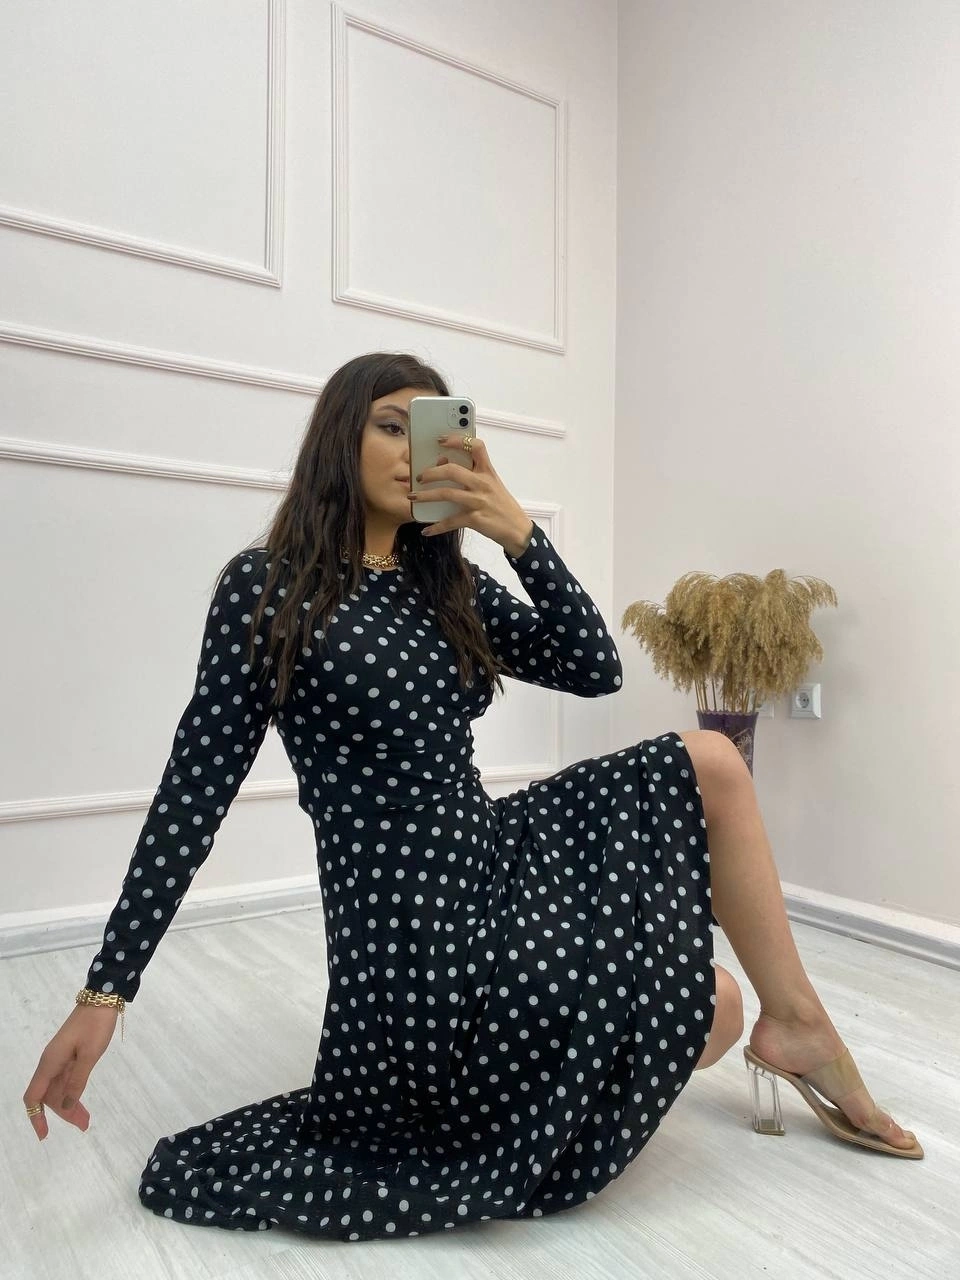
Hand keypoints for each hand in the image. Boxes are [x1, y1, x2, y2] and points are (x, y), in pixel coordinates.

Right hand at [22, 1004, 118, 1140]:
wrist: (102, 999)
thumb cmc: (95, 1026)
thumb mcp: (89, 1055)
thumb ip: (77, 1081)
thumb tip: (66, 1105)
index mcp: (50, 1063)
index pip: (34, 1096)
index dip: (36, 1116)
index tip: (44, 1134)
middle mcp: (51, 1063)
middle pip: (48, 1096)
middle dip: (62, 1113)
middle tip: (83, 1126)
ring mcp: (60, 1058)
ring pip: (59, 1089)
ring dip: (70, 1105)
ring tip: (86, 1121)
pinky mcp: (70, 1055)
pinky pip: (67, 1079)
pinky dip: (74, 1092)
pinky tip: (82, 1102)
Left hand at [411, 435, 533, 553]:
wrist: (517, 529)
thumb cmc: (502, 505)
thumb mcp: (491, 485)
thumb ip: (472, 474)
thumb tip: (443, 465)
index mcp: (487, 471)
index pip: (476, 446)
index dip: (457, 440)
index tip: (440, 439)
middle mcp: (483, 483)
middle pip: (452, 470)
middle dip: (431, 472)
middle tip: (420, 476)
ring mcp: (478, 501)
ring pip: (446, 494)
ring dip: (426, 496)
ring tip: (413, 497)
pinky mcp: (475, 519)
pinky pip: (450, 521)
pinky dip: (436, 527)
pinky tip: (426, 530)